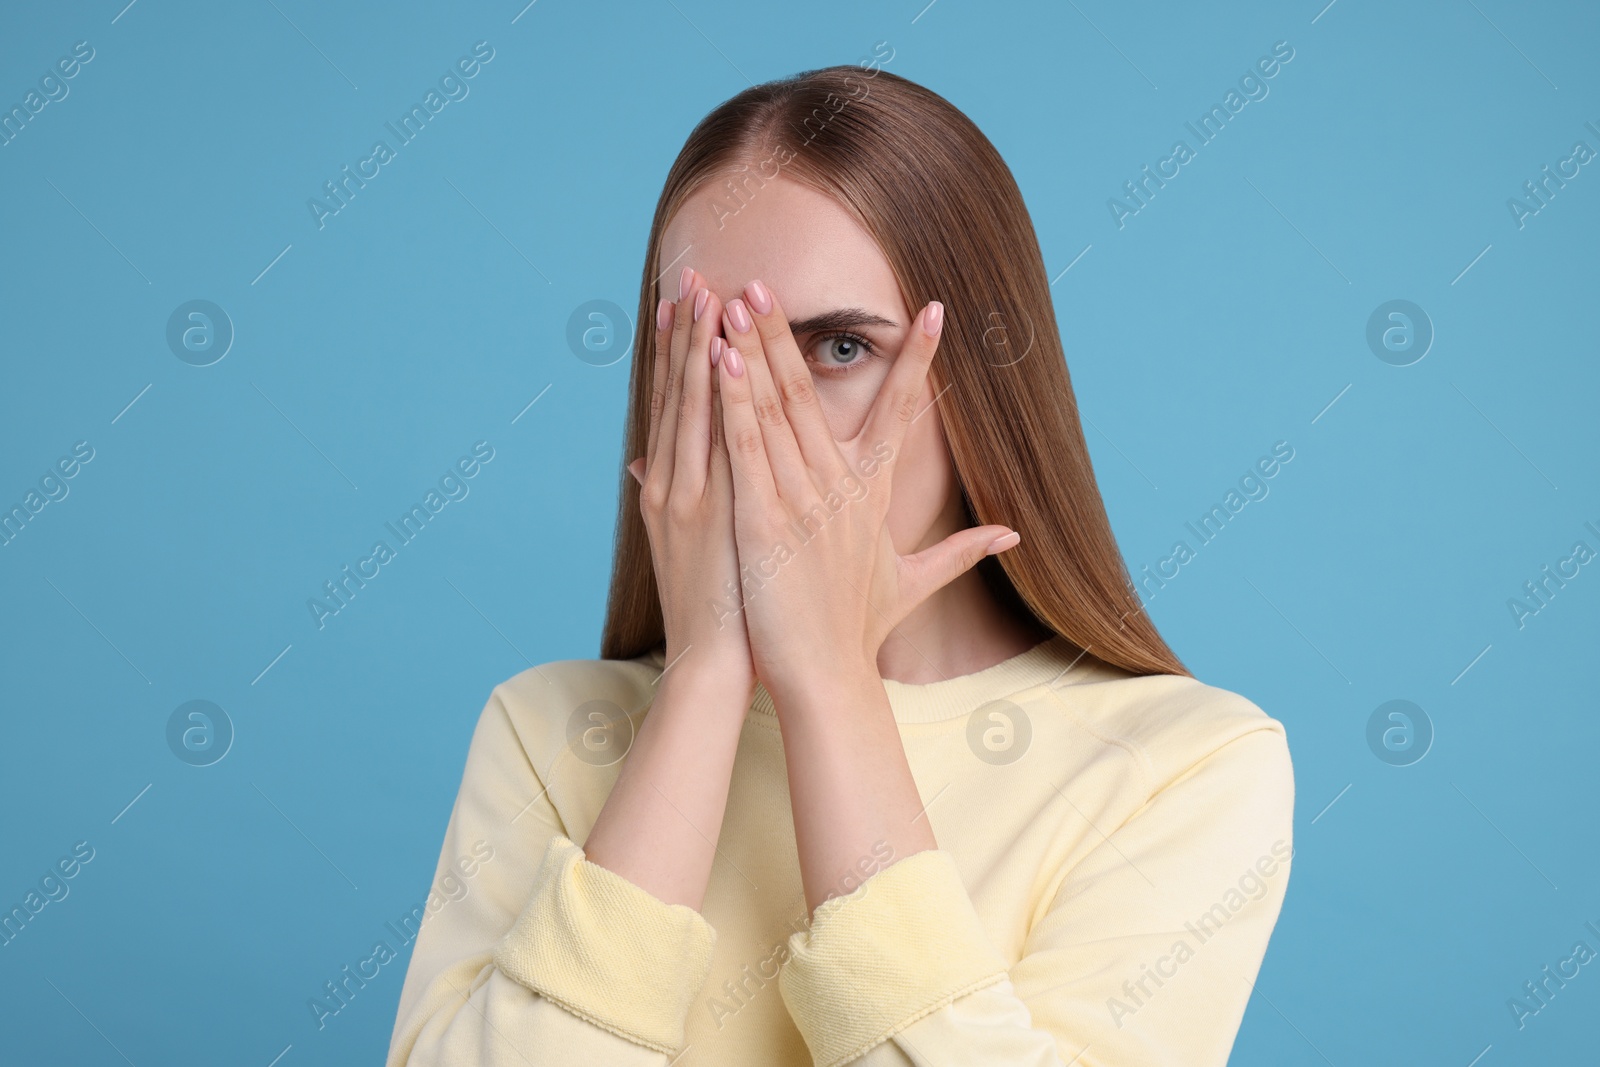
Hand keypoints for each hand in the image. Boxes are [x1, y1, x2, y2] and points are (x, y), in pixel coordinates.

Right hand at [627, 268, 754, 697]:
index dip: (675, 352)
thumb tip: (644, 464)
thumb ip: (668, 496)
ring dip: (695, 347)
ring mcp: (687, 495)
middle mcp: (670, 484)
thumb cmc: (715, 605)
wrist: (713, 661)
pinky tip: (720, 354)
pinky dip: (714, 395)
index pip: (673, 406)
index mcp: (668, 488)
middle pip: (676, 394)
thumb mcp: (683, 546)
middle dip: (682, 332)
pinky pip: (712, 440)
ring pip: (690, 406)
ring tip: (704, 293)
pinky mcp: (707, 512)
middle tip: (689, 274)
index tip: (682, 302)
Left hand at [712, 280, 1018, 700]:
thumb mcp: (913, 584)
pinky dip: (735, 403)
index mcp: (872, 496)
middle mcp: (841, 489)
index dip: (919, 361)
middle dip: (790, 334)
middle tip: (769, 280)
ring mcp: (804, 503)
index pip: (901, 413)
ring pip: (779, 411)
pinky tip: (722, 361)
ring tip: (738, 299)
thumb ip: (960, 551)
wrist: (829, 679)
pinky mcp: (766, 524)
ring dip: (755, 352)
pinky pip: (748, 451)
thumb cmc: (860, 632)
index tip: (934, 310)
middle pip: (817, 395)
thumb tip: (1011, 536)